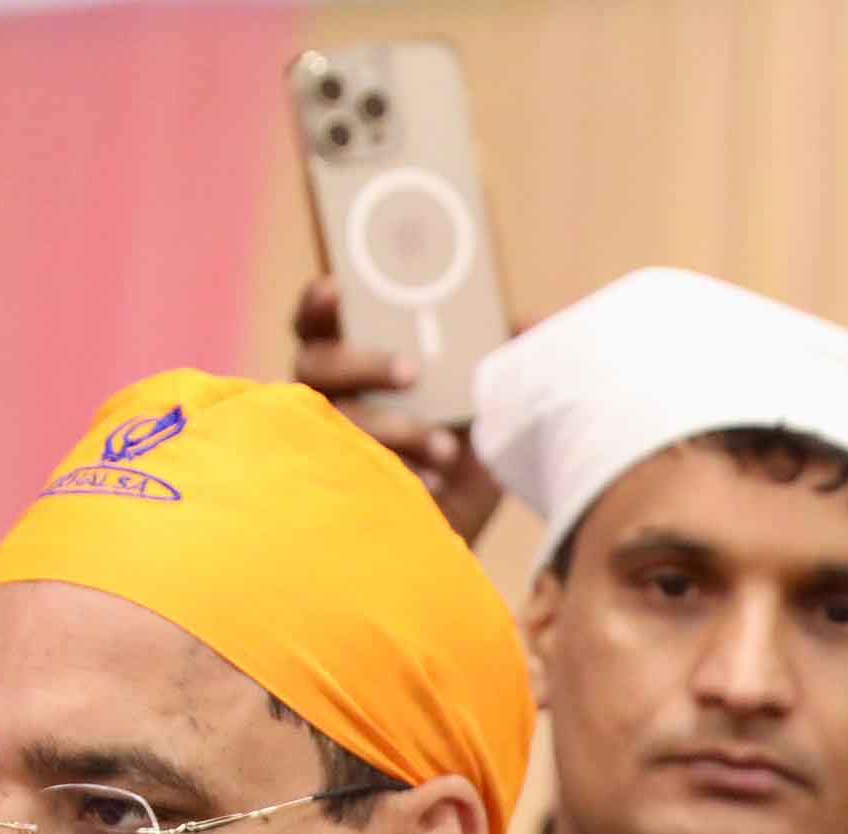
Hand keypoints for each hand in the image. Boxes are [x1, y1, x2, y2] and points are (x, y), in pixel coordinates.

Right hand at [292, 275, 504, 540]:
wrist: (466, 529)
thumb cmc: (466, 453)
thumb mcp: (488, 405)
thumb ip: (503, 360)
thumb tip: (530, 322)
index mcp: (353, 362)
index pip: (317, 321)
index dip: (318, 302)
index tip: (338, 289)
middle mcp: (329, 397)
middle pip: (318, 364)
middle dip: (364, 364)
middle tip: (413, 372)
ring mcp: (326, 443)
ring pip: (339, 423)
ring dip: (395, 429)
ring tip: (445, 449)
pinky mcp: (339, 487)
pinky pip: (352, 474)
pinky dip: (400, 474)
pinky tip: (434, 484)